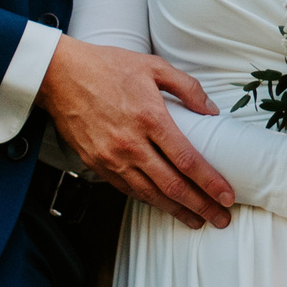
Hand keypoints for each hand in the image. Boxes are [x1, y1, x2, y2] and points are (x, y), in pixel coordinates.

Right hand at [37, 38, 233, 228]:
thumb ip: (187, 87)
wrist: (59, 74)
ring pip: (150, 194)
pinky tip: (164, 205)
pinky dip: (149, 200)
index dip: (210, 182)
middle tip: (220, 219)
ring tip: (197, 220)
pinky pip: (127, 189)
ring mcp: (111, 157)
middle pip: (172, 185)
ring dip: (176, 210)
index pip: (187, 160)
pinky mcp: (96, 164)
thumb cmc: (107, 66)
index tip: (226, 195)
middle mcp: (131, 144)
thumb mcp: (153, 66)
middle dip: (200, 206)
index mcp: (150, 118)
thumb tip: (211, 111)